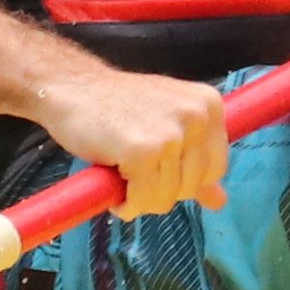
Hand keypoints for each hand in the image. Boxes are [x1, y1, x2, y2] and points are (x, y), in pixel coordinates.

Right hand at [33, 62, 229, 217]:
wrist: (70, 87)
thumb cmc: (116, 106)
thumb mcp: (164, 125)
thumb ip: (194, 160)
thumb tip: (219, 202)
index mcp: (210, 106)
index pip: (215, 168)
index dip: (183, 178)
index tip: (157, 168)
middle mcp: (198, 116)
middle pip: (192, 186)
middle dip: (160, 190)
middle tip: (132, 172)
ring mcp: (171, 134)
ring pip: (167, 197)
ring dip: (139, 199)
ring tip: (119, 174)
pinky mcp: (143, 151)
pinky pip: (142, 199)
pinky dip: (125, 203)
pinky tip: (111, 183)